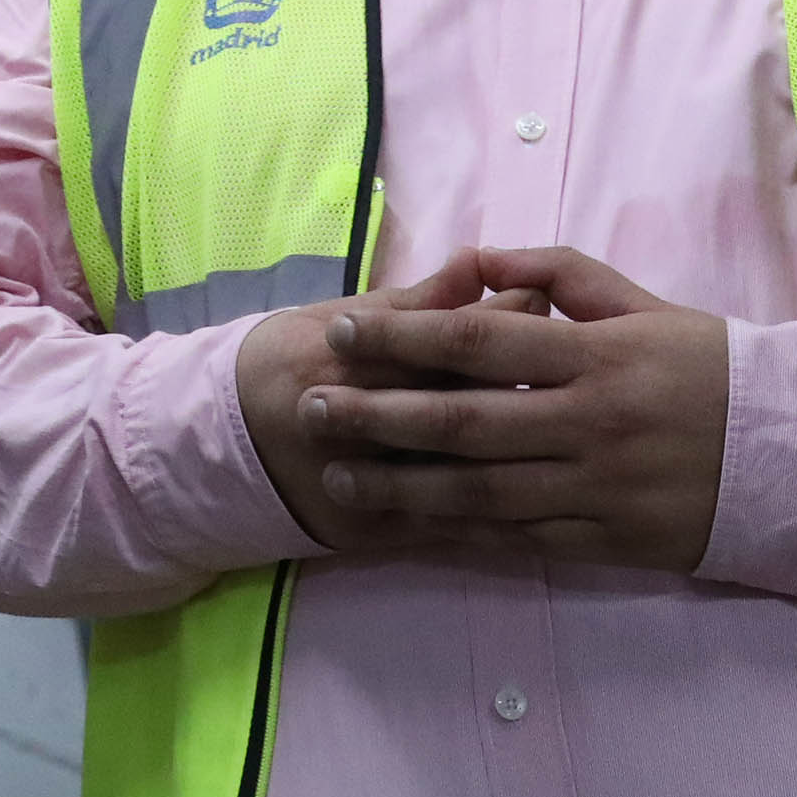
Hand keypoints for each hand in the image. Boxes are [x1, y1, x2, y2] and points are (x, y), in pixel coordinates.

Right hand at [237, 260, 540, 552]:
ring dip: (525, 458)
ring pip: (462, 474)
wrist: (219, 445)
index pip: (443, 342)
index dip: (504, 322)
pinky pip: (451, 526)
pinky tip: (548, 501)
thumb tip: (477, 264)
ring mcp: (366, 484)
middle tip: (577, 372)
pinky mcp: (374, 531)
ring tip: (570, 435)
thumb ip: (413, 302)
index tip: (547, 303)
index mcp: (348, 363)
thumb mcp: (336, 317)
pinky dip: (503, 516)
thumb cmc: (288, 363)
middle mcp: (358, 423)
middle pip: (461, 407)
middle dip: (526, 388)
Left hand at [301, 246, 731, 571]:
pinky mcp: (608, 540)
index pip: (477, 338)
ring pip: (477, 489)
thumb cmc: (711, 370)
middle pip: (462, 419)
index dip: (401, 335)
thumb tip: (478, 256)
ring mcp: (597, 486)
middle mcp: (590, 421)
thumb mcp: (644, 305)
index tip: (341, 331)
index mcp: (596, 354)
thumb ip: (561, 274)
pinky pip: (517, 538)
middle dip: (376, 415)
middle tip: (310, 408)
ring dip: (398, 485)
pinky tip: (405, 525)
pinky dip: (456, 532)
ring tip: (335, 477)